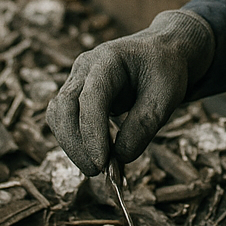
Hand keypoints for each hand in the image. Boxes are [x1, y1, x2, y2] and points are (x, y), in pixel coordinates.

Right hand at [46, 9, 213, 175]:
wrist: (162, 53)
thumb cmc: (165, 69)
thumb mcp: (166, 95)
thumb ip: (144, 124)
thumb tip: (121, 157)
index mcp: (109, 59)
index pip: (90, 98)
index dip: (92, 132)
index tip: (102, 162)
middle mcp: (85, 67)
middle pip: (64, 107)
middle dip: (75, 144)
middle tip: (97, 171)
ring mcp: (77, 80)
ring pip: (58, 116)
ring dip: (73, 145)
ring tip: (98, 167)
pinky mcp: (77, 96)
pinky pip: (66, 120)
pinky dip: (77, 141)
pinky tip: (97, 157)